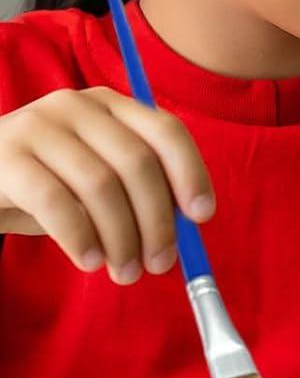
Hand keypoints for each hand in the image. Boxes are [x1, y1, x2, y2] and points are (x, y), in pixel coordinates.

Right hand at [0, 88, 214, 282]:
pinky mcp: (6, 156)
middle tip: (160, 264)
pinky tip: (89, 262)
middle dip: (157, 220)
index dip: (191, 173)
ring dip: (121, 237)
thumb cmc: (48, 183)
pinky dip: (79, 237)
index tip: (202, 216)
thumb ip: (141, 191)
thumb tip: (186, 225)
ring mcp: (38, 125)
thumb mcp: (99, 180)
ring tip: (125, 272)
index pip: (167, 131)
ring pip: (100, 185)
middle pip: (137, 163)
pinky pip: (55, 202)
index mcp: (112, 104)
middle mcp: (78, 105)